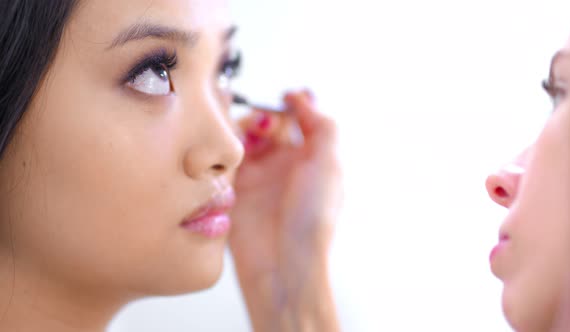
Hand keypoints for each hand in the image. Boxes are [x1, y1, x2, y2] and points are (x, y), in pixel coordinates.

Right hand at [229, 90, 340, 331]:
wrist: (283, 263)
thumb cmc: (312, 218)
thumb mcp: (329, 165)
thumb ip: (321, 126)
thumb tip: (304, 98)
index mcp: (311, 160)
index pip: (299, 120)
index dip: (292, 105)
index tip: (285, 98)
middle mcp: (285, 166)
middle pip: (268, 125)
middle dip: (265, 118)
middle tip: (263, 128)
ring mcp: (259, 177)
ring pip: (244, 138)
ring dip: (244, 131)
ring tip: (246, 141)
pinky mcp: (235, 189)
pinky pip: (226, 158)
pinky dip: (227, 150)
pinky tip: (233, 155)